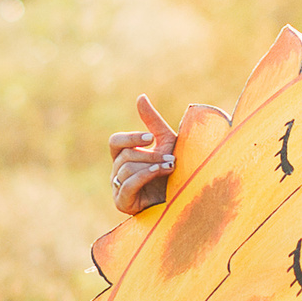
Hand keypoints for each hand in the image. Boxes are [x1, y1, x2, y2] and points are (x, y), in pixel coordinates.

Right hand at [109, 94, 176, 214]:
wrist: (186, 198)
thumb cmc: (177, 171)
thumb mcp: (167, 142)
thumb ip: (152, 122)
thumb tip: (140, 97)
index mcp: (124, 157)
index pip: (115, 142)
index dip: (130, 138)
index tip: (150, 138)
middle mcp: (118, 172)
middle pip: (124, 155)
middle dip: (150, 155)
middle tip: (172, 159)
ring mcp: (118, 189)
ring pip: (126, 169)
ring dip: (152, 166)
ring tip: (171, 167)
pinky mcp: (123, 203)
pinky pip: (127, 184)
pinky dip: (144, 176)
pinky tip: (159, 173)